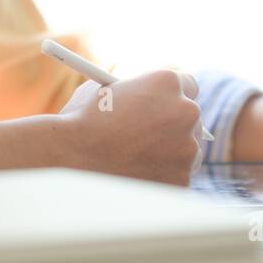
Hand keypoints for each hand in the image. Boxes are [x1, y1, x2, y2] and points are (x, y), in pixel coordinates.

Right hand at [57, 69, 205, 185]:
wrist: (70, 161)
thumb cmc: (79, 123)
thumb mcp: (104, 90)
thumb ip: (132, 91)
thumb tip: (141, 97)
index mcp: (166, 82)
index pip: (188, 84)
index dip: (174, 96)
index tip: (166, 106)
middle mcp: (185, 111)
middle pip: (191, 117)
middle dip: (174, 125)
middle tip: (154, 136)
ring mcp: (187, 148)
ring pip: (188, 149)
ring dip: (171, 153)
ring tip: (136, 160)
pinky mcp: (182, 179)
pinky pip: (177, 177)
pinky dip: (162, 178)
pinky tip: (136, 177)